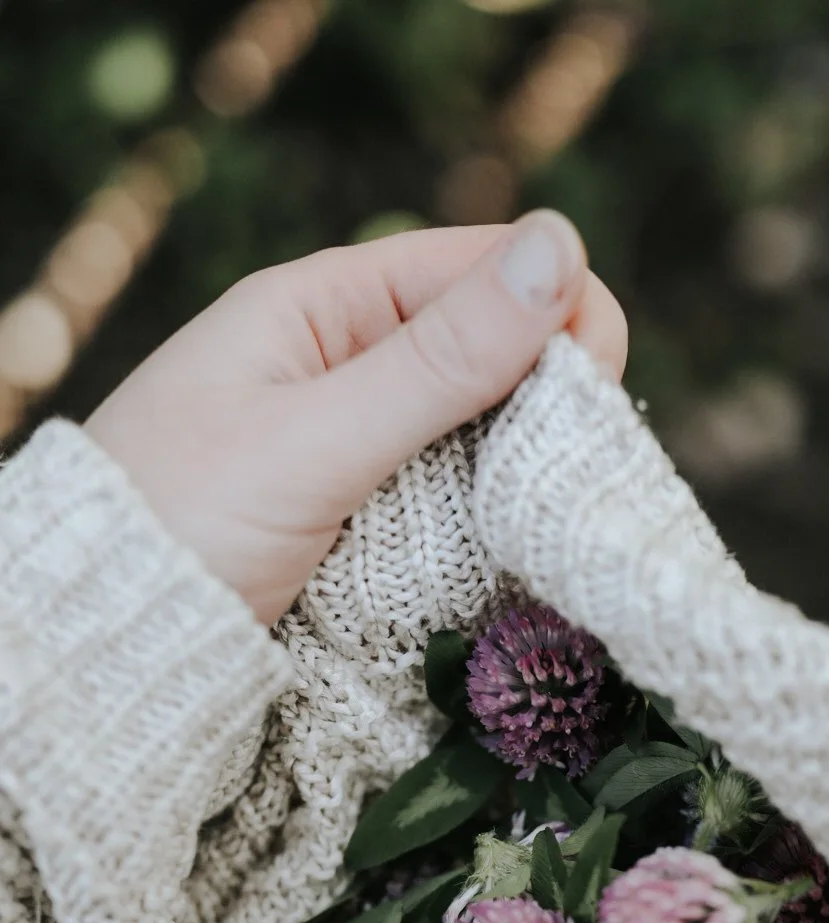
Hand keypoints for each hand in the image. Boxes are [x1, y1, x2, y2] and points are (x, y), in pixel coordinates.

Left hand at [86, 212, 626, 626]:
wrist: (105, 644)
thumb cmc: (184, 524)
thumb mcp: (318, 439)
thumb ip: (439, 360)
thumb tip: (558, 250)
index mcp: (326, 307)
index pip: (477, 270)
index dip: (558, 312)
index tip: (600, 392)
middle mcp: (348, 362)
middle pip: (493, 353)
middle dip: (549, 403)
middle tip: (574, 478)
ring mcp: (361, 444)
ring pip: (485, 435)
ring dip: (526, 471)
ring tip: (549, 524)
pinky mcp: (369, 520)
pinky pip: (457, 500)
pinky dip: (493, 522)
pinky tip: (515, 553)